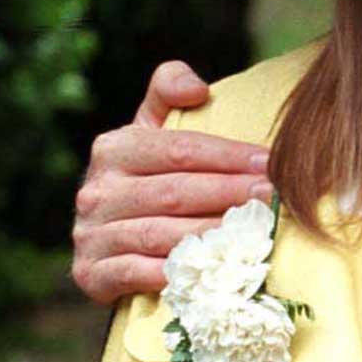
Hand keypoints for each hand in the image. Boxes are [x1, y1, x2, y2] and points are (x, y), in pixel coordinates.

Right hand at [70, 60, 272, 303]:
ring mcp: (90, 235)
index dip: (227, 156)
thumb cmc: (147, 171)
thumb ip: (168, 88)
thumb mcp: (151, 124)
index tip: (268, 163)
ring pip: (161, 235)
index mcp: (113, 148)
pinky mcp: (90, 273)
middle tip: (270, 196)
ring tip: (252, 231)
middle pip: (175, 192)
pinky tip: (212, 271)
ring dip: (212, 234)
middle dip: (229, 193)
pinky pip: (138, 274)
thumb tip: (196, 88)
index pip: (179, 150)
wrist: (107, 231)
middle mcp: (97, 191)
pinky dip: (177, 273)